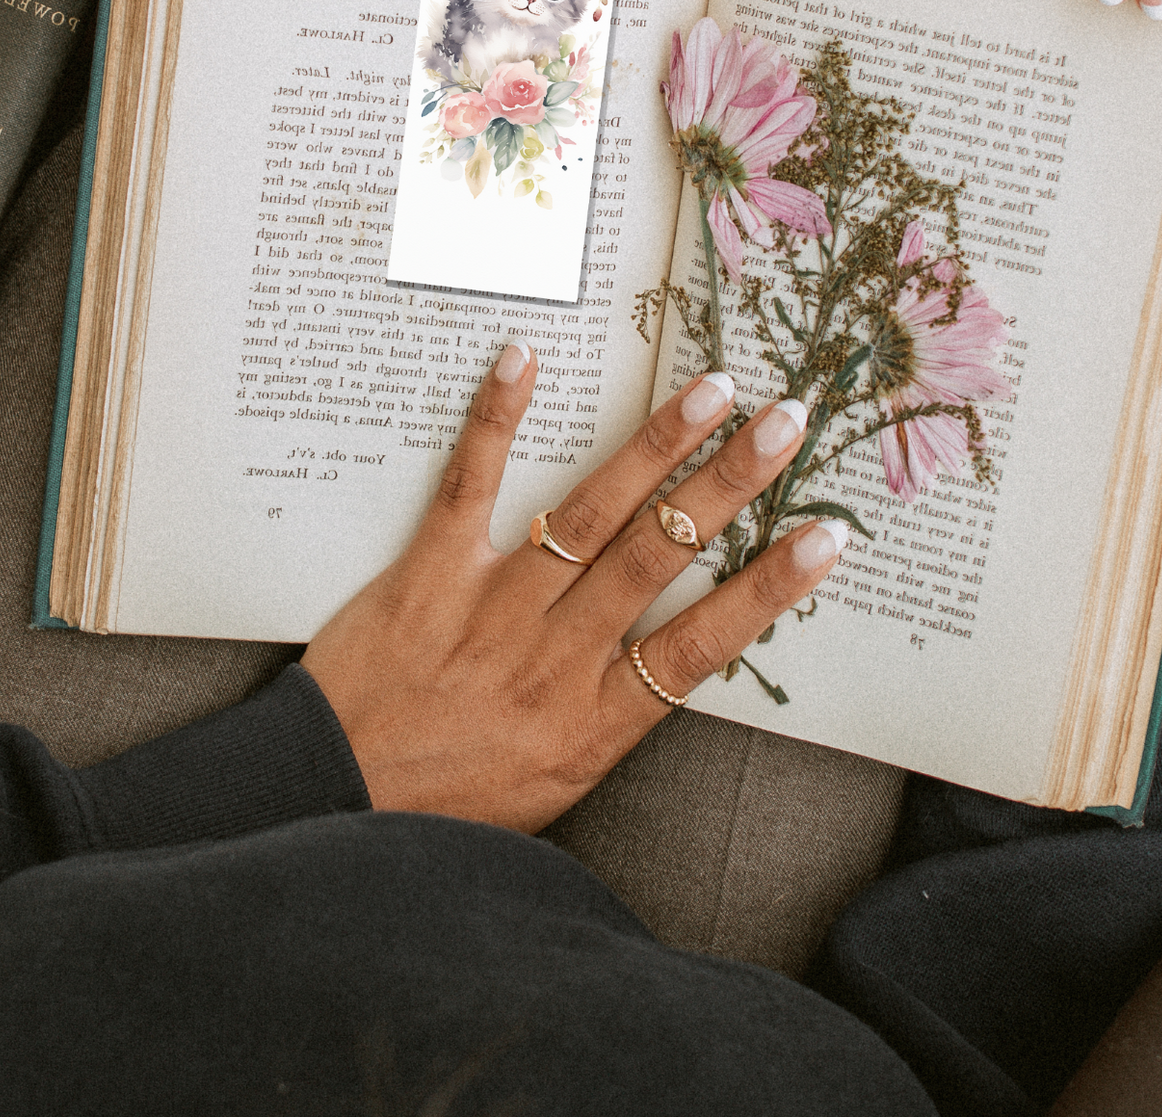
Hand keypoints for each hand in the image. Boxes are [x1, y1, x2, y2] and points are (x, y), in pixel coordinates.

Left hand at [301, 341, 844, 833]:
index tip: (827, 537)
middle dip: (730, 484)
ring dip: (655, 447)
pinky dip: (497, 420)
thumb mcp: (554, 787)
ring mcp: (492, 608)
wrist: (334, 798)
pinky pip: (470, 485)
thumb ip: (611, 720)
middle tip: (785, 423)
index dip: (771, 587)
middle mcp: (555, 657)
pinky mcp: (429, 573)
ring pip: (590, 514)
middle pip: (661, 556)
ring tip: (710, 391)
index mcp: (595, 721)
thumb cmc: (449, 802)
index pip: (704, 645)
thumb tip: (667, 661)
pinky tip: (524, 360)